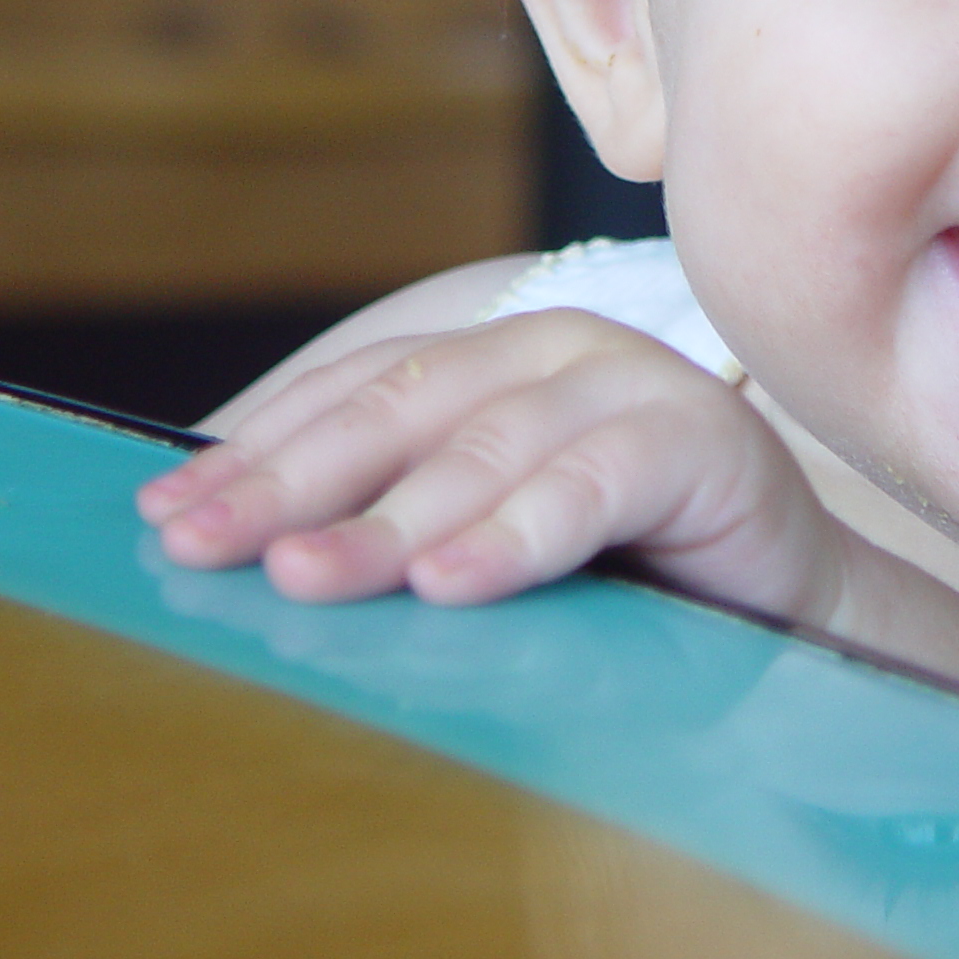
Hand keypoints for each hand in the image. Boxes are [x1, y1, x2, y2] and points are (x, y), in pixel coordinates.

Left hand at [135, 309, 857, 621]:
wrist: (795, 608)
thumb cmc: (631, 576)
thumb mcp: (492, 543)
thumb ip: (403, 526)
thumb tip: (252, 559)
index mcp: (490, 362)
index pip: (350, 395)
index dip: (256, 449)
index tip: (163, 514)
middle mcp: (551, 350)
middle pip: (397, 408)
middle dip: (288, 480)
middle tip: (201, 543)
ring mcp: (626, 383)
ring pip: (484, 448)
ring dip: (388, 520)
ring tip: (306, 579)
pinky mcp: (698, 439)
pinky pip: (591, 486)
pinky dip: (515, 536)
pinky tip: (454, 582)